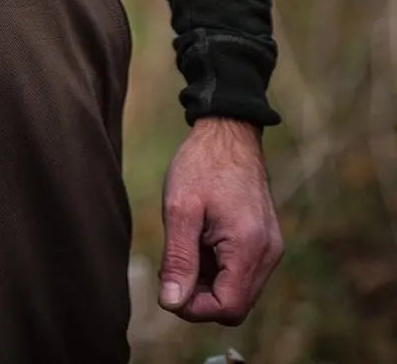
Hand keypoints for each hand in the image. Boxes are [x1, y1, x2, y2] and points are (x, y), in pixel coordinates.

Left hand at [158, 117, 282, 324]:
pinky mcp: (264, 240)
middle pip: (234, 304)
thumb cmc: (201, 164)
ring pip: (238, 289)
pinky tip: (198, 240)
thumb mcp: (180, 209)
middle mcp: (268, 253)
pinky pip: (241, 271)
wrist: (228, 132)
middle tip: (172, 265)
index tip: (169, 283)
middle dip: (200, 295)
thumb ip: (178, 259)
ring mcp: (269, 247)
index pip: (228, 308)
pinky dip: (217, 266)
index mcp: (249, 247)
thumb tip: (171, 302)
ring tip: (184, 245)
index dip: (194, 307)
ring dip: (207, 280)